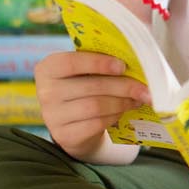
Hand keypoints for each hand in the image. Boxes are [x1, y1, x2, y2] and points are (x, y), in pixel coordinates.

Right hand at [33, 51, 149, 159]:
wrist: (72, 123)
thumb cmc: (82, 87)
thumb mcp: (84, 71)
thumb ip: (101, 60)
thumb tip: (139, 52)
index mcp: (48, 68)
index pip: (71, 62)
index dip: (98, 63)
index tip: (122, 66)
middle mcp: (45, 92)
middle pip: (91, 86)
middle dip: (123, 86)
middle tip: (144, 88)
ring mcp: (52, 116)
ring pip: (96, 106)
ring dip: (122, 102)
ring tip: (137, 98)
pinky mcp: (65, 135)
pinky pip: (97, 124)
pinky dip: (115, 116)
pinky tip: (124, 111)